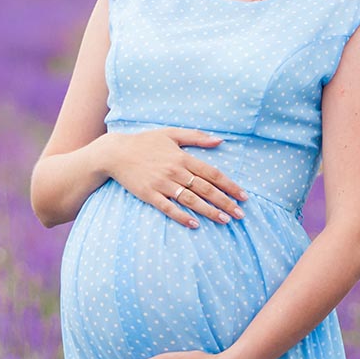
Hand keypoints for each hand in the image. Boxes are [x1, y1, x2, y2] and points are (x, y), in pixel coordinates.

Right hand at [103, 128, 247, 227]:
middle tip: (240, 214)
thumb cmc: (145, 142)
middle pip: (205, 189)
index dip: (229, 185)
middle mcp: (175, 171)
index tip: (243, 196)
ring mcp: (162, 184)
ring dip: (209, 211)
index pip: (212, 173)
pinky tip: (194, 224)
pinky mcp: (149, 194)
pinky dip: (181, 217)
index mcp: (183, 157)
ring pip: (191, 200)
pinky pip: (168, 208)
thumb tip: (220, 140)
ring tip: (224, 220)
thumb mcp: (171, 133)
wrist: (116, 153)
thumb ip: (196, 137)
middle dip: (225, 202)